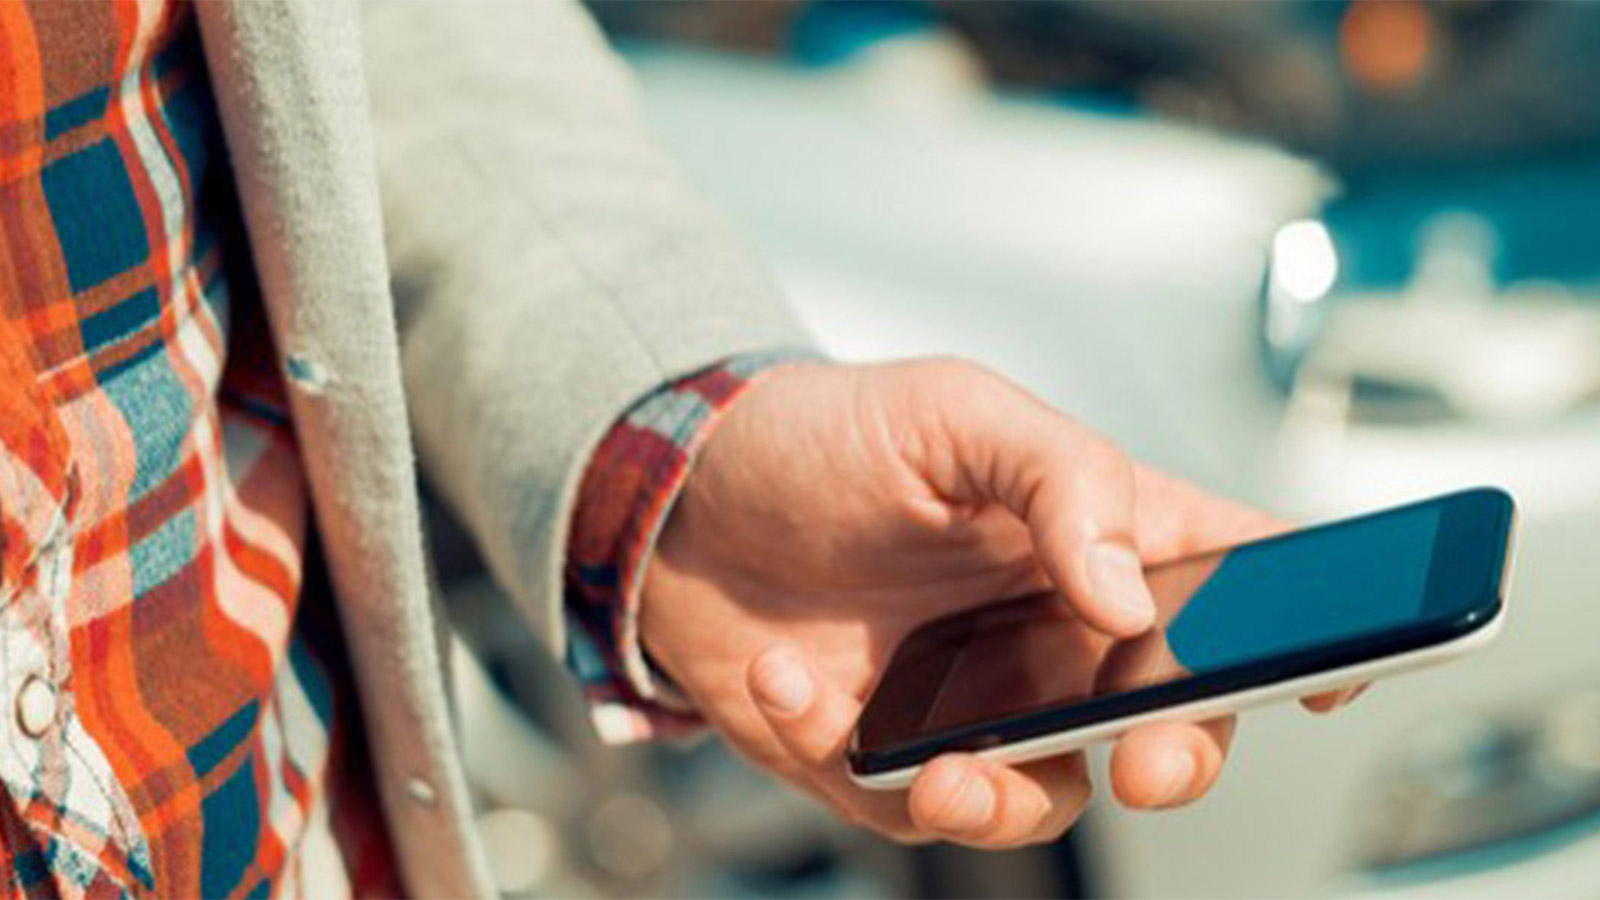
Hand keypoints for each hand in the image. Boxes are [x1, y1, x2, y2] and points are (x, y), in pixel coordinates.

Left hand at [640, 359, 1356, 846]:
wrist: (682, 496)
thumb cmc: (828, 434)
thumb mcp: (955, 413)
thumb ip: (1062, 481)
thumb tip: (1124, 596)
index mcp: (1095, 536)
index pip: (1233, 585)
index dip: (1309, 630)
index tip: (1339, 668)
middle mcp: (1051, 633)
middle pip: (1166, 722)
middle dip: (1177, 758)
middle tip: (1151, 759)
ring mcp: (974, 702)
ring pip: (1039, 796)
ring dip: (1001, 801)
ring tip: (939, 771)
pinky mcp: (886, 754)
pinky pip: (899, 799)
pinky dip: (842, 754)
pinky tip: (790, 684)